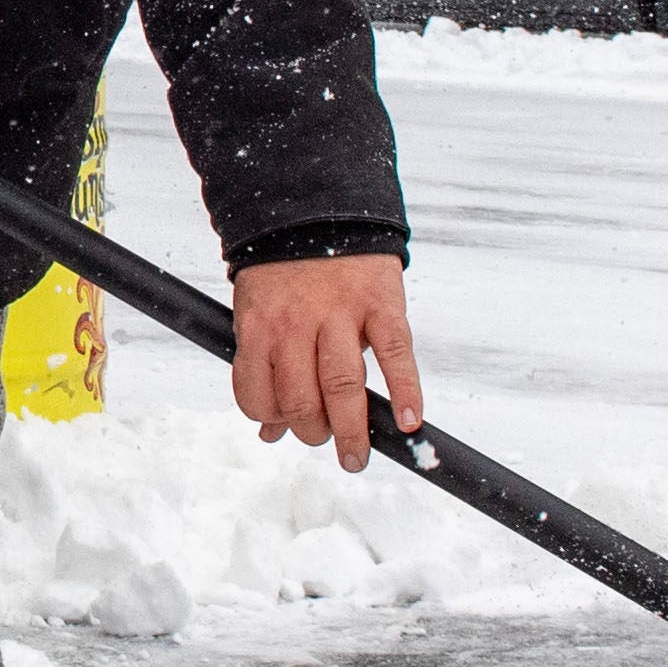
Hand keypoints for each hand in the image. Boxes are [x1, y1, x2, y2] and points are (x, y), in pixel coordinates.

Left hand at [230, 254, 423, 469]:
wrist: (316, 208)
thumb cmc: (285, 275)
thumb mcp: (260, 315)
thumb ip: (265, 370)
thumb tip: (269, 432)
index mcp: (259, 327)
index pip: (258, 396)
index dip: (271, 420)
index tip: (285, 428)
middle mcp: (296, 323)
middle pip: (301, 399)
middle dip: (312, 432)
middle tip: (327, 442)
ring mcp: (339, 312)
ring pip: (343, 385)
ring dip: (351, 431)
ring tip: (355, 458)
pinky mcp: (379, 302)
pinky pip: (394, 352)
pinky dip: (406, 389)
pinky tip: (409, 420)